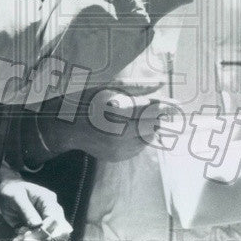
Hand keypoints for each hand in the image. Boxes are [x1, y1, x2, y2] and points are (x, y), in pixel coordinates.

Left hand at [0, 179, 71, 240]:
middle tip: (25, 240)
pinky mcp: (40, 228)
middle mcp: (51, 210)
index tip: (30, 236)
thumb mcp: (16, 197)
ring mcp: (46, 220)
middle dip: (42, 237)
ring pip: (51, 236)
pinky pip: (41, 239)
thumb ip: (27, 210)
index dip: (46, 229)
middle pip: (57, 229)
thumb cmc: (12, 191)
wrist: (7, 194)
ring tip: (21, 240)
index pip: (54, 217)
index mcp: (47, 199)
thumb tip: (37, 225)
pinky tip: (20, 240)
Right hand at [36, 89, 169, 162]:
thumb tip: (161, 82)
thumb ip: (137, 86)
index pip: (152, 111)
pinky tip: (128, 129)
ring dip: (149, 127)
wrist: (65, 127)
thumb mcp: (109, 87)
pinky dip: (139, 137)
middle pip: (153, 125)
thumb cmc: (86, 101)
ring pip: (148, 138)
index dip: (165, 106)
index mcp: (118, 113)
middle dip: (157, 116)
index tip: (174, 103)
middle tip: (156, 108)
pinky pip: (138, 147)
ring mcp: (119, 148)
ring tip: (137, 117)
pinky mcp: (117, 157)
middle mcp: (120, 134)